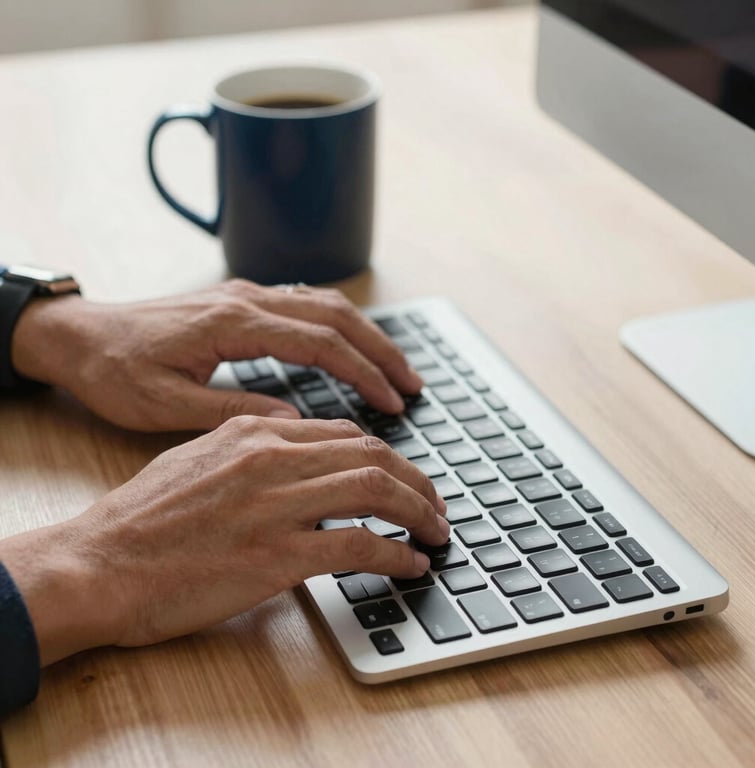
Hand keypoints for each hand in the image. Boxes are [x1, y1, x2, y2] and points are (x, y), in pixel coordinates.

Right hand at [0, 416, 447, 665]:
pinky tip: (410, 565)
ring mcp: (276, 503)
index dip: (386, 457)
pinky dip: (395, 553)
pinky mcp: (277, 554)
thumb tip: (296, 456)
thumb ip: (251, 451)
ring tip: (436, 532)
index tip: (404, 478)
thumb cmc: (141, 519)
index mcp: (253, 430)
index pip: (344, 434)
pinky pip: (359, 545)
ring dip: (419, 511)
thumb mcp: (198, 459)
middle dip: (417, 480)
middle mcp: (271, 456)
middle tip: (435, 505)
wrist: (98, 563)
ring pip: (376, 489)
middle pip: (371, 454)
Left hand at [11, 279, 421, 430]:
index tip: (392, 402)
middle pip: (337, 316)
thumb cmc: (116, 372)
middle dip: (382, 350)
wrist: (81, 336)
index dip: (364, 373)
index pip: (321, 343)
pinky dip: (340, 324)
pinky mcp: (241, 301)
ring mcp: (246, 296)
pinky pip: (306, 304)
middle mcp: (248, 301)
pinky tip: (352, 344)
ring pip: (326, 304)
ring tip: (396, 368)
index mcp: (234, 324)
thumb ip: (233, 411)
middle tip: (413, 384)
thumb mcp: (165, 405)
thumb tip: (295, 422)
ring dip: (367, 334)